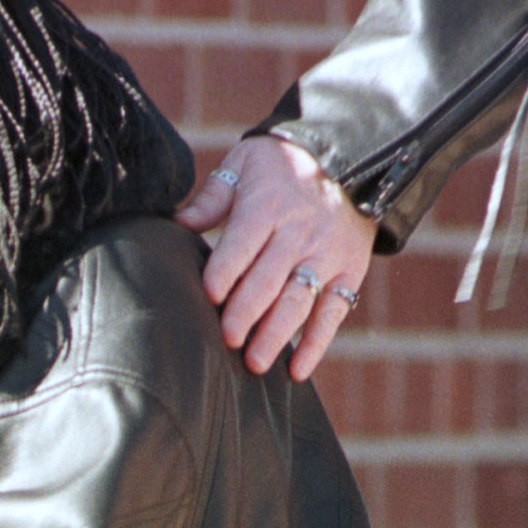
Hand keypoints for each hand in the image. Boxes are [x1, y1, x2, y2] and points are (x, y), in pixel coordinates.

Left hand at [175, 134, 376, 381]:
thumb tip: (177, 223)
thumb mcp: (245, 164)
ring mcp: (327, 255)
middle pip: (269, 279)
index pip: (243, 244)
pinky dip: (317, 343)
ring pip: (299, 300)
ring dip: (276, 335)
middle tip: (226, 339)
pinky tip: (297, 371)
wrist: (349, 157)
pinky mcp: (350, 272)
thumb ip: (212, 198)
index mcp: (269, 206)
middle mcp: (300, 232)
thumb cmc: (280, 167)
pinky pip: (333, 312)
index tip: (208, 297)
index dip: (225, 271)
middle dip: (246, 312)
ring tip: (254, 364)